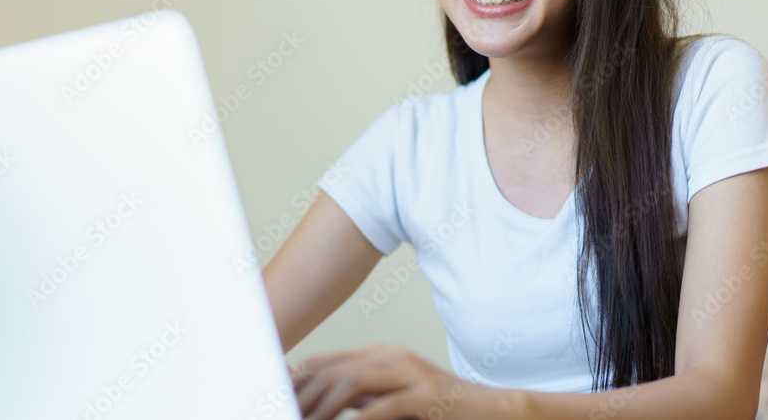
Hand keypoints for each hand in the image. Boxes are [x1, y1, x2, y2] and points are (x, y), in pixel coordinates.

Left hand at [289, 341, 499, 419]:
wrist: (491, 409)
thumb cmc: (437, 409)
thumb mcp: (391, 400)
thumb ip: (360, 398)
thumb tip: (319, 405)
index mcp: (379, 354)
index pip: (325, 362)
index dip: (296, 380)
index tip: (276, 398)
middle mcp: (391, 356)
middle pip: (333, 370)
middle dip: (303, 396)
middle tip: (285, 413)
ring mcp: (410, 371)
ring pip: (352, 382)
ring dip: (324, 408)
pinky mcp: (427, 393)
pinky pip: (385, 405)